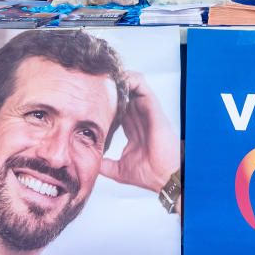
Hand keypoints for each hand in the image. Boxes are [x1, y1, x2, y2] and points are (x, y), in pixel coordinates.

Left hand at [100, 71, 178, 193]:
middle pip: (124, 93)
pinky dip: (130, 78)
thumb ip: (105, 165)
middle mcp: (139, 117)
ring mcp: (146, 111)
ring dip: (118, 78)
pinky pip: (141, 85)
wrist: (164, 178)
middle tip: (93, 81)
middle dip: (110, 86)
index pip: (118, 109)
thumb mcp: (119, 170)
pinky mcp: (152, 107)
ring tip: (104, 76)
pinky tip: (116, 79)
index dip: (106, 103)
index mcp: (133, 129)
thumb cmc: (150, 174)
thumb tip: (91, 165)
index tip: (90, 99)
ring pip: (132, 85)